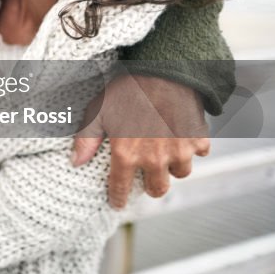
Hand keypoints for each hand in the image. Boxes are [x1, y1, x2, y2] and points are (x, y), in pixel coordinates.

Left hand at [72, 74, 209, 208]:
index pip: (121, 188)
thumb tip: (75, 162)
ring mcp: (179, 151)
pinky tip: (182, 136)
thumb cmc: (127, 89)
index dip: (118, 198)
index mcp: (127, 154)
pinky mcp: (198, 139)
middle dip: (152, 186)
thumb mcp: (98, 111)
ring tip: (164, 152)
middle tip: (146, 177)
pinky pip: (199, 153)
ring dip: (173, 166)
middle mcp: (154, 159)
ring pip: (180, 173)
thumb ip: (86, 138)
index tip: (117, 203)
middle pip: (158, 189)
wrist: (164, 70)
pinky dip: (192, 148)